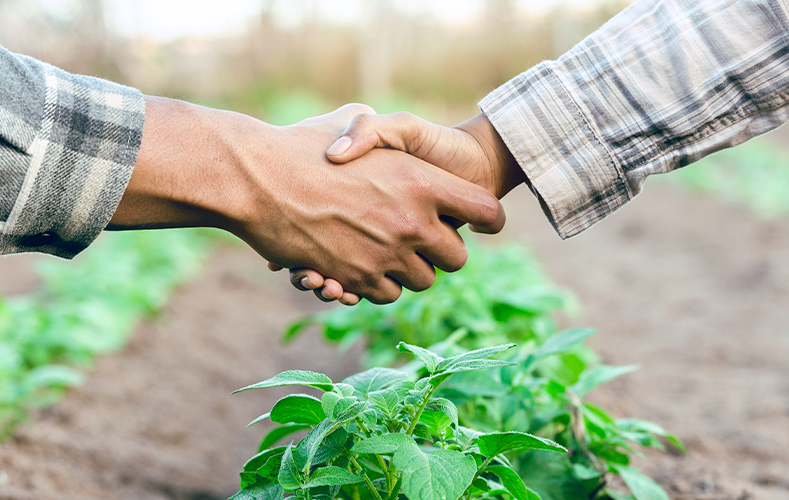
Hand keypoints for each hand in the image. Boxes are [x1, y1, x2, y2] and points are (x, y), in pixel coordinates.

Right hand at [110, 99, 504, 303]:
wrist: (257, 178)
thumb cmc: (303, 145)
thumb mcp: (355, 123)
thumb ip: (386, 132)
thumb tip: (399, 145)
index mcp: (423, 181)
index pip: (486, 213)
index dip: (488, 219)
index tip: (481, 223)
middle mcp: (412, 222)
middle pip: (458, 259)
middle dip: (444, 252)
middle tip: (424, 239)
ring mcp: (386, 254)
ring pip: (423, 281)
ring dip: (410, 270)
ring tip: (388, 250)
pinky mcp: (357, 278)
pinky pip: (386, 294)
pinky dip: (378, 284)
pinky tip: (362, 263)